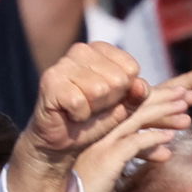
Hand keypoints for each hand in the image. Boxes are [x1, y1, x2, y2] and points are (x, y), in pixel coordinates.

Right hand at [18, 42, 146, 169]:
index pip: (131, 69)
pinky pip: (79, 102)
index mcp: (101, 50)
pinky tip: (70, 114)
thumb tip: (141, 86)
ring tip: (81, 110)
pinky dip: (79, 116)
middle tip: (92, 108)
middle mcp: (81, 50)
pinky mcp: (50, 81)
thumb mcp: (123, 107)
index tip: (108, 100)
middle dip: (109, 102)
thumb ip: (137, 95)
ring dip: (93, 110)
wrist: (64, 142)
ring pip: (99, 89)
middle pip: (117, 80)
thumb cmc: (94, 120)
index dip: (124, 93)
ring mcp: (63, 63)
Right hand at [72, 65, 191, 191]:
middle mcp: (110, 122)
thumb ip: (141, 148)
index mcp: (113, 119)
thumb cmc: (96, 177)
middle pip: (144, 101)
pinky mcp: (109, 155)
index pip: (144, 99)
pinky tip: (169, 139)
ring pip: (140, 116)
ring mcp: (108, 137)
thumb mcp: (120, 157)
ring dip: (164, 111)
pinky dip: (152, 139)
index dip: (167, 91)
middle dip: (170, 93)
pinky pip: (134, 143)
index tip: (191, 87)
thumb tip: (167, 148)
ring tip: (187, 110)